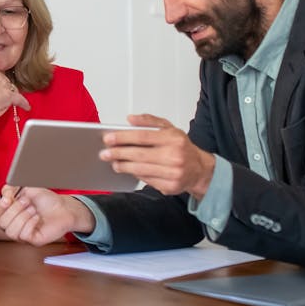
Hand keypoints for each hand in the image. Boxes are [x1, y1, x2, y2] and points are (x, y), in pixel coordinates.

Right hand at [0, 185, 93, 245]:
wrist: (62, 206)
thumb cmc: (45, 199)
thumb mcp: (25, 188)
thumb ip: (11, 189)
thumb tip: (4, 196)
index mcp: (8, 214)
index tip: (8, 199)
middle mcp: (13, 226)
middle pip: (1, 224)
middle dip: (15, 210)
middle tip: (27, 201)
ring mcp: (22, 234)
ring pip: (10, 232)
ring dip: (23, 217)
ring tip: (33, 209)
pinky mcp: (32, 240)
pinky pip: (23, 235)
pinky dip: (30, 223)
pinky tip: (37, 217)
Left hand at [100, 114, 215, 198]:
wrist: (199, 169)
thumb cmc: (181, 147)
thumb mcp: (169, 128)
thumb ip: (149, 121)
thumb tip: (130, 119)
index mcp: (174, 138)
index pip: (143, 136)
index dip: (123, 137)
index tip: (108, 138)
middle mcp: (175, 156)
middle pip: (139, 155)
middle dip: (118, 154)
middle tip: (104, 153)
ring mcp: (173, 173)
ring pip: (141, 169)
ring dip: (123, 166)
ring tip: (113, 162)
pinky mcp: (170, 186)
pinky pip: (147, 181)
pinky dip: (135, 175)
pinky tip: (127, 170)